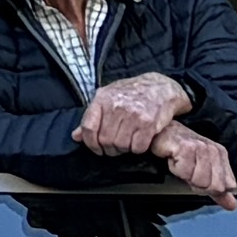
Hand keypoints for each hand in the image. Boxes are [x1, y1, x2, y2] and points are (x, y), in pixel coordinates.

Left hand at [73, 74, 189, 161]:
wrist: (160, 87)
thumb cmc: (131, 93)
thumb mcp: (107, 98)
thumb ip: (91, 117)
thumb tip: (76, 136)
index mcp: (102, 99)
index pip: (88, 127)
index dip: (90, 143)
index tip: (96, 149)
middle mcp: (116, 107)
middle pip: (105, 139)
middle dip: (109, 149)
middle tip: (114, 148)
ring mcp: (133, 115)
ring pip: (120, 145)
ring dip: (123, 149)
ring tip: (126, 144)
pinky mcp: (149, 124)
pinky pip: (137, 147)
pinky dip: (137, 149)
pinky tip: (138, 142)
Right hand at [152, 123, 236, 205]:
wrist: (163, 132)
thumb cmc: (181, 151)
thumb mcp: (203, 172)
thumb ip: (217, 189)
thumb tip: (231, 205)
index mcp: (220, 155)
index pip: (223, 187)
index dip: (207, 188)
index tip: (197, 176)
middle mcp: (213, 150)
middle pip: (211, 186)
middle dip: (196, 183)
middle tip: (188, 170)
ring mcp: (200, 147)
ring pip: (198, 180)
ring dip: (185, 175)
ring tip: (180, 163)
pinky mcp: (185, 147)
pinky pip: (184, 172)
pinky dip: (175, 168)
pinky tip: (173, 158)